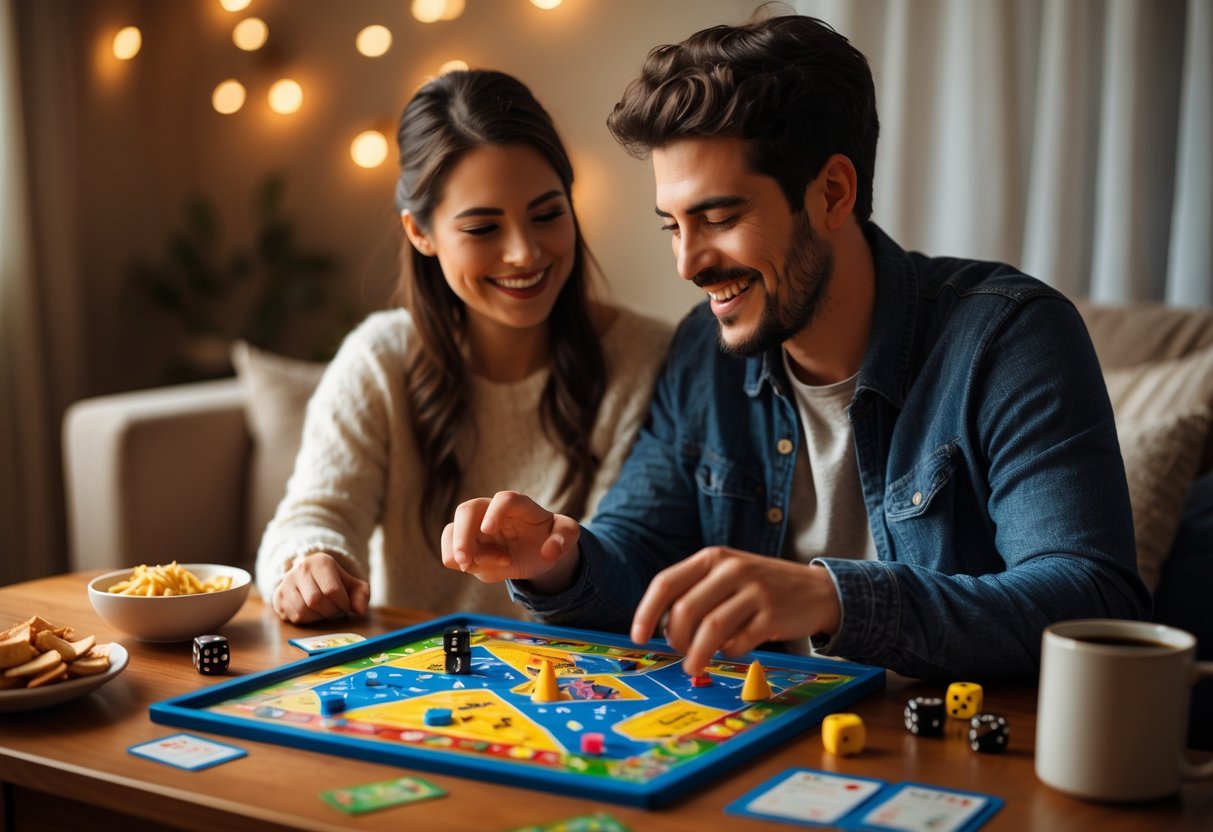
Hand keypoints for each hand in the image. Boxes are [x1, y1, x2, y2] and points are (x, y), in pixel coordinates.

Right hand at [272, 552, 369, 623]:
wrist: (311, 577)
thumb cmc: (335, 582)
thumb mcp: (352, 585)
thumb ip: (362, 595)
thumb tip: (359, 610)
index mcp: (321, 562)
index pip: (332, 590)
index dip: (342, 604)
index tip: (345, 605)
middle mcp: (300, 569)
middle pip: (316, 601)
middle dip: (330, 612)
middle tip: (335, 611)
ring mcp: (286, 582)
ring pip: (302, 610)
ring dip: (317, 617)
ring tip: (324, 611)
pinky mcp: (277, 596)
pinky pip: (293, 617)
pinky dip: (306, 621)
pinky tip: (312, 613)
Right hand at [442, 491, 580, 590]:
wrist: (537, 553)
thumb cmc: (550, 538)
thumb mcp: (567, 535)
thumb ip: (565, 538)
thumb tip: (550, 551)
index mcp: (519, 506)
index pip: (505, 499)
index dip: (495, 511)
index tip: (488, 530)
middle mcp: (492, 511)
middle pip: (468, 510)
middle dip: (462, 535)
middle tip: (466, 561)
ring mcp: (476, 527)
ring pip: (451, 530)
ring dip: (457, 552)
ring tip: (476, 567)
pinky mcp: (466, 544)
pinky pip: (450, 550)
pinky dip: (458, 562)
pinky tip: (478, 568)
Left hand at [630, 546, 841, 674]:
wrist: (817, 590)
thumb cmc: (760, 587)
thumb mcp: (727, 576)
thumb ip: (696, 594)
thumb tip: (662, 628)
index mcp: (712, 558)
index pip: (666, 583)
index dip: (646, 612)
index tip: (637, 637)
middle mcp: (731, 569)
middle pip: (685, 610)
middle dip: (675, 638)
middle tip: (679, 652)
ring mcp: (754, 591)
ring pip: (710, 629)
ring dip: (697, 654)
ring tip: (694, 666)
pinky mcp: (772, 615)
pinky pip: (738, 642)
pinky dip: (729, 653)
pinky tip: (733, 649)